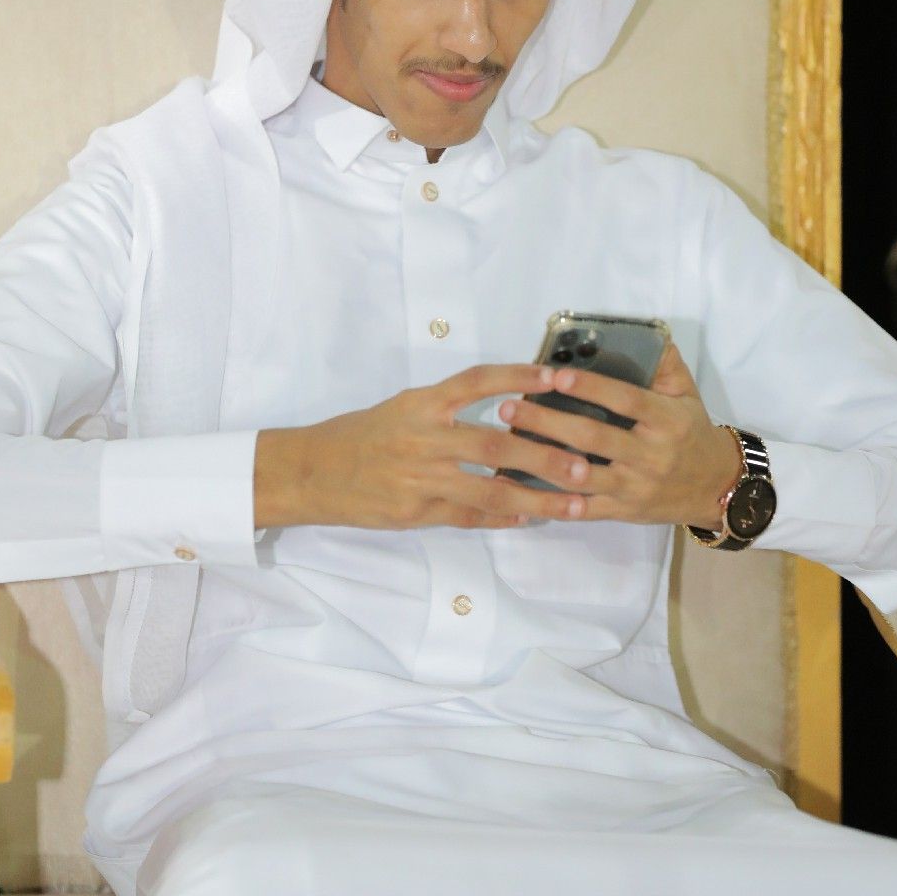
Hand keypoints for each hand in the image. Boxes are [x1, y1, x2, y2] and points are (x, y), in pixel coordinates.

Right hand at [253, 360, 673, 530]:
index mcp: (421, 404)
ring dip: (536, 498)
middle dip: (545, 456)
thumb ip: (447, 408)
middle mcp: (424, 437)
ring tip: (572, 504)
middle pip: (495, 444)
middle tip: (584, 463)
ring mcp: (420, 477)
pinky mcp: (416, 511)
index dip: (517, 376)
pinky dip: (501, 517)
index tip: (555, 377)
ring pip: (489, 489)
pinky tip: (528, 519)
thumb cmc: (360, 436)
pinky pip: (468, 515)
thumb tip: (502, 403)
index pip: (477, 382)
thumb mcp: (402, 408)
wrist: (312, 472)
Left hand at [495, 339, 743, 529]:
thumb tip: (640, 331)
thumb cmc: (691, 432)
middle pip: (594, 438)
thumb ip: (663, 362)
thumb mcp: (686, 393)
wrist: (716, 487)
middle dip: (548, 423)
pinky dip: (552, 501)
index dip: (591, 387)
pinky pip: (584, 509)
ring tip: (507, 443)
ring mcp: (636, 488)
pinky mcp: (623, 512)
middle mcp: (652, 455)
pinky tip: (522, 489)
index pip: (626, 400)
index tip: (555, 375)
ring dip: (541, 460)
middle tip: (510, 407)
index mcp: (667, 420)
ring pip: (583, 476)